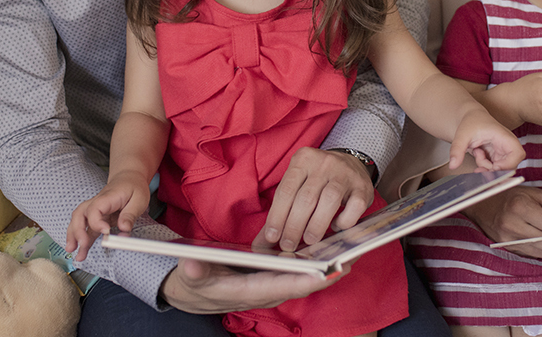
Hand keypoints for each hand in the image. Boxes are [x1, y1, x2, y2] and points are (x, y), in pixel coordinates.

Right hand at [64, 172, 149, 259]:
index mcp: (107, 197)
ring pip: (78, 222)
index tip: (106, 232)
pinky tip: (81, 250)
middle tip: (81, 245)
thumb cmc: (133, 186)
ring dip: (74, 236)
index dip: (97, 222)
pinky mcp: (96, 218)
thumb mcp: (139, 198)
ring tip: (72, 251)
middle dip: (77, 231)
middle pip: (79, 215)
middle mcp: (96, 203)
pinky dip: (81, 239)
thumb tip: (124, 229)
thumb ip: (130, 214)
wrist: (129, 177)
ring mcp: (94, 211)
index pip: (95, 209)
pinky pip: (86, 228)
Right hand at [161, 257, 337, 313]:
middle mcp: (265, 291)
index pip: (280, 287)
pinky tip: (330, 248)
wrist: (194, 294)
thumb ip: (193, 272)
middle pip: (301, 284)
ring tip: (350, 250)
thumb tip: (191, 265)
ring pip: (304, 279)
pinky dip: (315, 262)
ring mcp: (271, 286)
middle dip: (327, 273)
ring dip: (326, 267)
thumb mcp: (190, 277)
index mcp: (248, 290)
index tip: (325, 273)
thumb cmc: (195, 284)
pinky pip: (298, 273)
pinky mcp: (272, 279)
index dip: (303, 280)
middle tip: (351, 257)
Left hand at [255, 147, 373, 251]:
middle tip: (288, 246)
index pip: (286, 190)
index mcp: (303, 160)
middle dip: (294, 226)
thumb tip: (262, 242)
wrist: (351, 163)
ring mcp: (345, 174)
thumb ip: (281, 210)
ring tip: (309, 241)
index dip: (277, 216)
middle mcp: (324, 163)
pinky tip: (335, 228)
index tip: (272, 237)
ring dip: (316, 225)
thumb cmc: (318, 180)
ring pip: (329, 200)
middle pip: (306, 198)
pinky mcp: (363, 187)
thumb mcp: (297, 185)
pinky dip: (344, 221)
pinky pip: (354, 206)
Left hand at [447, 109, 524, 170]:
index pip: (517, 154)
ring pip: (500, 169)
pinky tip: (478, 155)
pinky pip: (494, 169)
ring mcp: (503, 153)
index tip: (493, 166)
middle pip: (510, 166)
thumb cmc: (471, 122)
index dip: (508, 164)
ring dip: (486, 167)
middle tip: (479, 163)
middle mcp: (507, 146)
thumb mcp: (462, 135)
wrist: (471, 119)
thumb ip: (457, 149)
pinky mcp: (498, 157)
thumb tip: (452, 165)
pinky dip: (484, 166)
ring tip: (477, 152)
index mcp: (504, 137)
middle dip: (493, 169)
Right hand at [461, 185, 541, 258]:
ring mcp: (508, 239)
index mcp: (522, 206)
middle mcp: (513, 224)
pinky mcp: (506, 248)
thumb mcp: (538, 194)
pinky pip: (533, 255)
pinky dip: (537, 248)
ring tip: (540, 231)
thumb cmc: (513, 196)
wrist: (482, 203)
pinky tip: (531, 236)